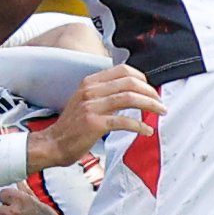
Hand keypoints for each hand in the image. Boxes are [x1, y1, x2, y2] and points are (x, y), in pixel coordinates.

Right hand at [27, 66, 165, 171]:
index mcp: (90, 82)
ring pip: (129, 98)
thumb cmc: (71, 127)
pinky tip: (147, 130)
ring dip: (150, 105)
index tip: (150, 89)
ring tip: (160, 112)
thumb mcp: (85, 101)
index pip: (123, 70)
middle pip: (130, 82)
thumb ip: (104, 94)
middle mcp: (90, 90)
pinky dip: (140, 125)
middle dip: (150, 91)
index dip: (142, 78)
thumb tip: (131, 94)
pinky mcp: (94, 123)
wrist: (53, 144)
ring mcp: (91, 106)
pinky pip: (124, 121)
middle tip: (160, 102)